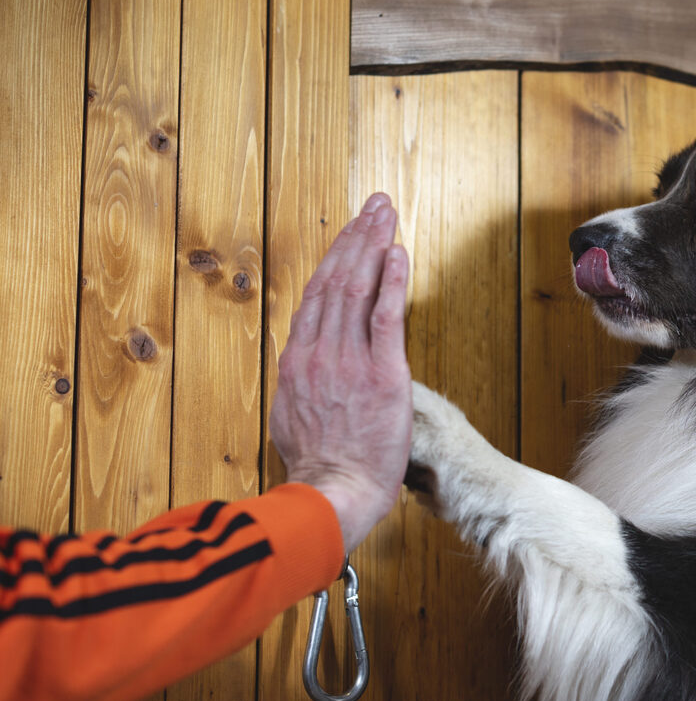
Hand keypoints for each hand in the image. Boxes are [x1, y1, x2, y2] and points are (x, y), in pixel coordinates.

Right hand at [269, 192, 411, 553]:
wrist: (333, 495)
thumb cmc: (318, 465)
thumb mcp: (293, 416)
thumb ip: (302, 381)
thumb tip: (307, 365)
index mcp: (297, 361)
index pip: (317, 294)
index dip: (336, 257)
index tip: (351, 231)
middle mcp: (319, 352)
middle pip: (337, 279)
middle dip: (357, 236)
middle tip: (374, 206)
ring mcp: (349, 361)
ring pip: (358, 289)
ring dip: (374, 246)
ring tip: (386, 215)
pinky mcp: (383, 375)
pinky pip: (386, 317)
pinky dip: (392, 282)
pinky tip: (399, 254)